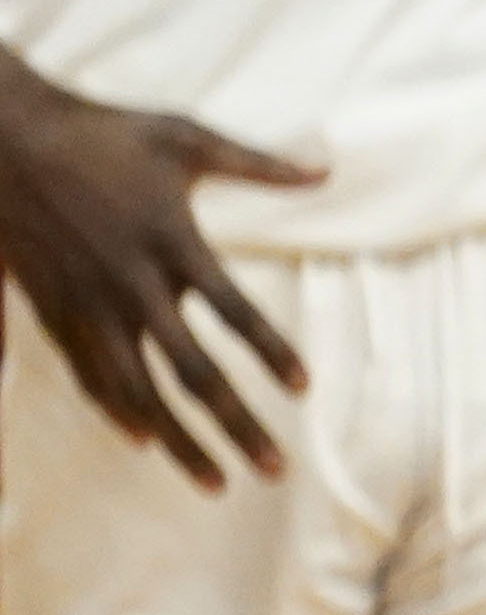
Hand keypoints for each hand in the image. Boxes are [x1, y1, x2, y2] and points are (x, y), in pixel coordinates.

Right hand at [0, 65, 316, 487]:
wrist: (6, 139)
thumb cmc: (104, 133)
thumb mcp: (186, 137)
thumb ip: (258, 163)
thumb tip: (324, 172)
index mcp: (172, 241)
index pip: (235, 311)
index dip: (271, 352)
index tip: (305, 389)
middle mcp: (131, 283)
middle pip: (192, 371)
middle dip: (236, 424)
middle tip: (276, 469)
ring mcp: (89, 303)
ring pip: (139, 391)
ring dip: (181, 441)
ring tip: (218, 481)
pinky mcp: (54, 310)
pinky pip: (89, 375)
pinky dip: (119, 412)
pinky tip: (146, 442)